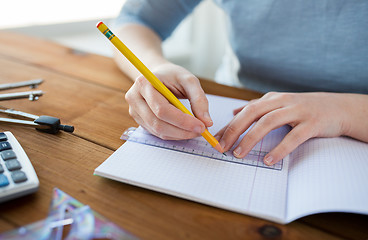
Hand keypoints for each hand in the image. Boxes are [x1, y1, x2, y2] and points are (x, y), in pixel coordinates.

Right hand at [125, 63, 212, 139]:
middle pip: (158, 123)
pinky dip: (174, 134)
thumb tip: (207, 122)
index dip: (182, 121)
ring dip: (179, 135)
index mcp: (144, 84)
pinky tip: (184, 129)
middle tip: (201, 131)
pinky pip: (157, 132)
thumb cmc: (172, 76)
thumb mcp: (189, 80)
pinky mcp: (139, 120)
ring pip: (158, 131)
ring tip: (195, 130)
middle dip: (182, 131)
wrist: (158, 75)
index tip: (201, 126)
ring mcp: (134, 111)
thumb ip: (199, 99)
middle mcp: (134, 98)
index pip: (162, 109)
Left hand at [215, 92, 367, 165]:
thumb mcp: (279, 104)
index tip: (216, 139)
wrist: (338, 107)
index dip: (229, 125)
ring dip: (251, 139)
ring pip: (268, 122)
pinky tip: (269, 160)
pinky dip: (279, 148)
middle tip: (222, 146)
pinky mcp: (312, 123)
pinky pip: (293, 137)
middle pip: (252, 113)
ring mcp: (297, 111)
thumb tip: (235, 112)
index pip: (245, 111)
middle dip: (235, 130)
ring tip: (239, 154)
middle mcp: (282, 102)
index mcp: (272, 99)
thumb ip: (258, 107)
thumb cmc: (304, 108)